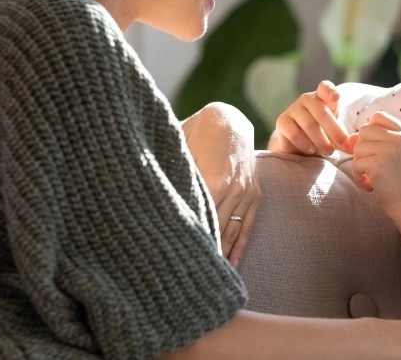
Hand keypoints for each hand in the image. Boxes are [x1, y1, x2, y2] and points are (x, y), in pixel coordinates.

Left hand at [182, 103, 261, 266]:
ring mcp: (245, 193)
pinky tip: (232, 268)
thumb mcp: (178, 149)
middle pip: (213, 231)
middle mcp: (231, 190)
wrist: (229, 119)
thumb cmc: (194, 132)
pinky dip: (239, 249)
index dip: (185, 241)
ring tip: (206, 281)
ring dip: (219, 257)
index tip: (171, 264)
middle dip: (200, 254)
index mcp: (210, 179)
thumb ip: (169, 174)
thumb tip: (146, 197)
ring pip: (230, 234)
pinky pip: (247, 228)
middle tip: (182, 280)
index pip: (196, 220)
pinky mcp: (254, 195)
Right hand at [268, 80, 350, 155]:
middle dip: (334, 131)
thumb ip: (347, 140)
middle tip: (341, 145)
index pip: (325, 87)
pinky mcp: (282, 121)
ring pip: (309, 125)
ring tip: (328, 151)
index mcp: (322, 97)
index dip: (330, 91)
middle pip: (321, 112)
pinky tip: (311, 149)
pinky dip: (306, 145)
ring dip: (321, 142)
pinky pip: (295, 134)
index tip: (336, 97)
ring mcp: (293, 109)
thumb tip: (355, 144)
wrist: (299, 143)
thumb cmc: (323, 133)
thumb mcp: (337, 135)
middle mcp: (306, 99)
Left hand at [350, 111, 400, 219]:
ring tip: (371, 176)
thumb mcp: (398, 155)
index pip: (378, 117)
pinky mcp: (379, 165)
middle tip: (371, 164)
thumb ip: (378, 142)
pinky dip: (358, 176)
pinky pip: (356, 163)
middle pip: (364, 130)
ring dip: (359, 163)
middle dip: (363, 147)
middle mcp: (399, 138)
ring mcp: (390, 150)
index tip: (376, 150)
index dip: (371, 132)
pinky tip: (370, 186)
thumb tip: (350, 138)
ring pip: (357, 147)